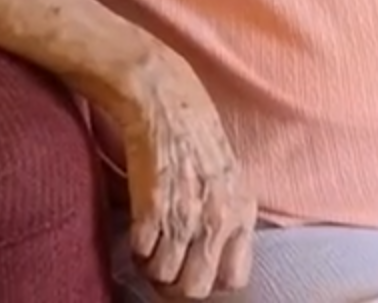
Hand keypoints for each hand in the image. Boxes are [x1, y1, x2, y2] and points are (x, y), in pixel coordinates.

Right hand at [109, 48, 256, 297]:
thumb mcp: (227, 174)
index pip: (235, 279)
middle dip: (175, 284)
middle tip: (163, 265)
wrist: (163, 95)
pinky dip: (135, 249)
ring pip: (165, 277)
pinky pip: (143, 253)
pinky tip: (137, 230)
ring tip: (148, 247)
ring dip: (151, 266)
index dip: (211, 281)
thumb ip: (226, 214)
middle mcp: (218, 217)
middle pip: (196, 289)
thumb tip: (213, 253)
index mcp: (241, 211)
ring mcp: (187, 213)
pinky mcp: (154, 205)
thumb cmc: (193, 131)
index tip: (194, 269)